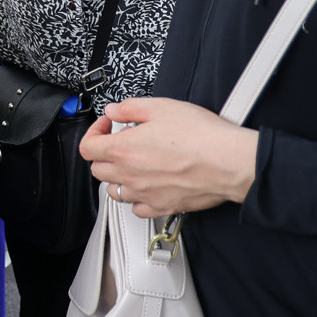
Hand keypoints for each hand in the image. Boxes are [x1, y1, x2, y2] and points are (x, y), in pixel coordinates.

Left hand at [80, 97, 259, 218]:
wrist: (228, 162)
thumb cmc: (201, 136)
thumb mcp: (161, 107)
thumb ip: (130, 108)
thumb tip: (114, 111)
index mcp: (124, 149)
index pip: (88, 147)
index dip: (94, 132)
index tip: (107, 126)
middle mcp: (130, 175)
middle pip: (98, 170)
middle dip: (104, 154)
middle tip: (121, 142)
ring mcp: (145, 194)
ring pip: (114, 192)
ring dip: (118, 178)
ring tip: (133, 164)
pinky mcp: (162, 207)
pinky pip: (137, 209)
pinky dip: (137, 199)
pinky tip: (147, 186)